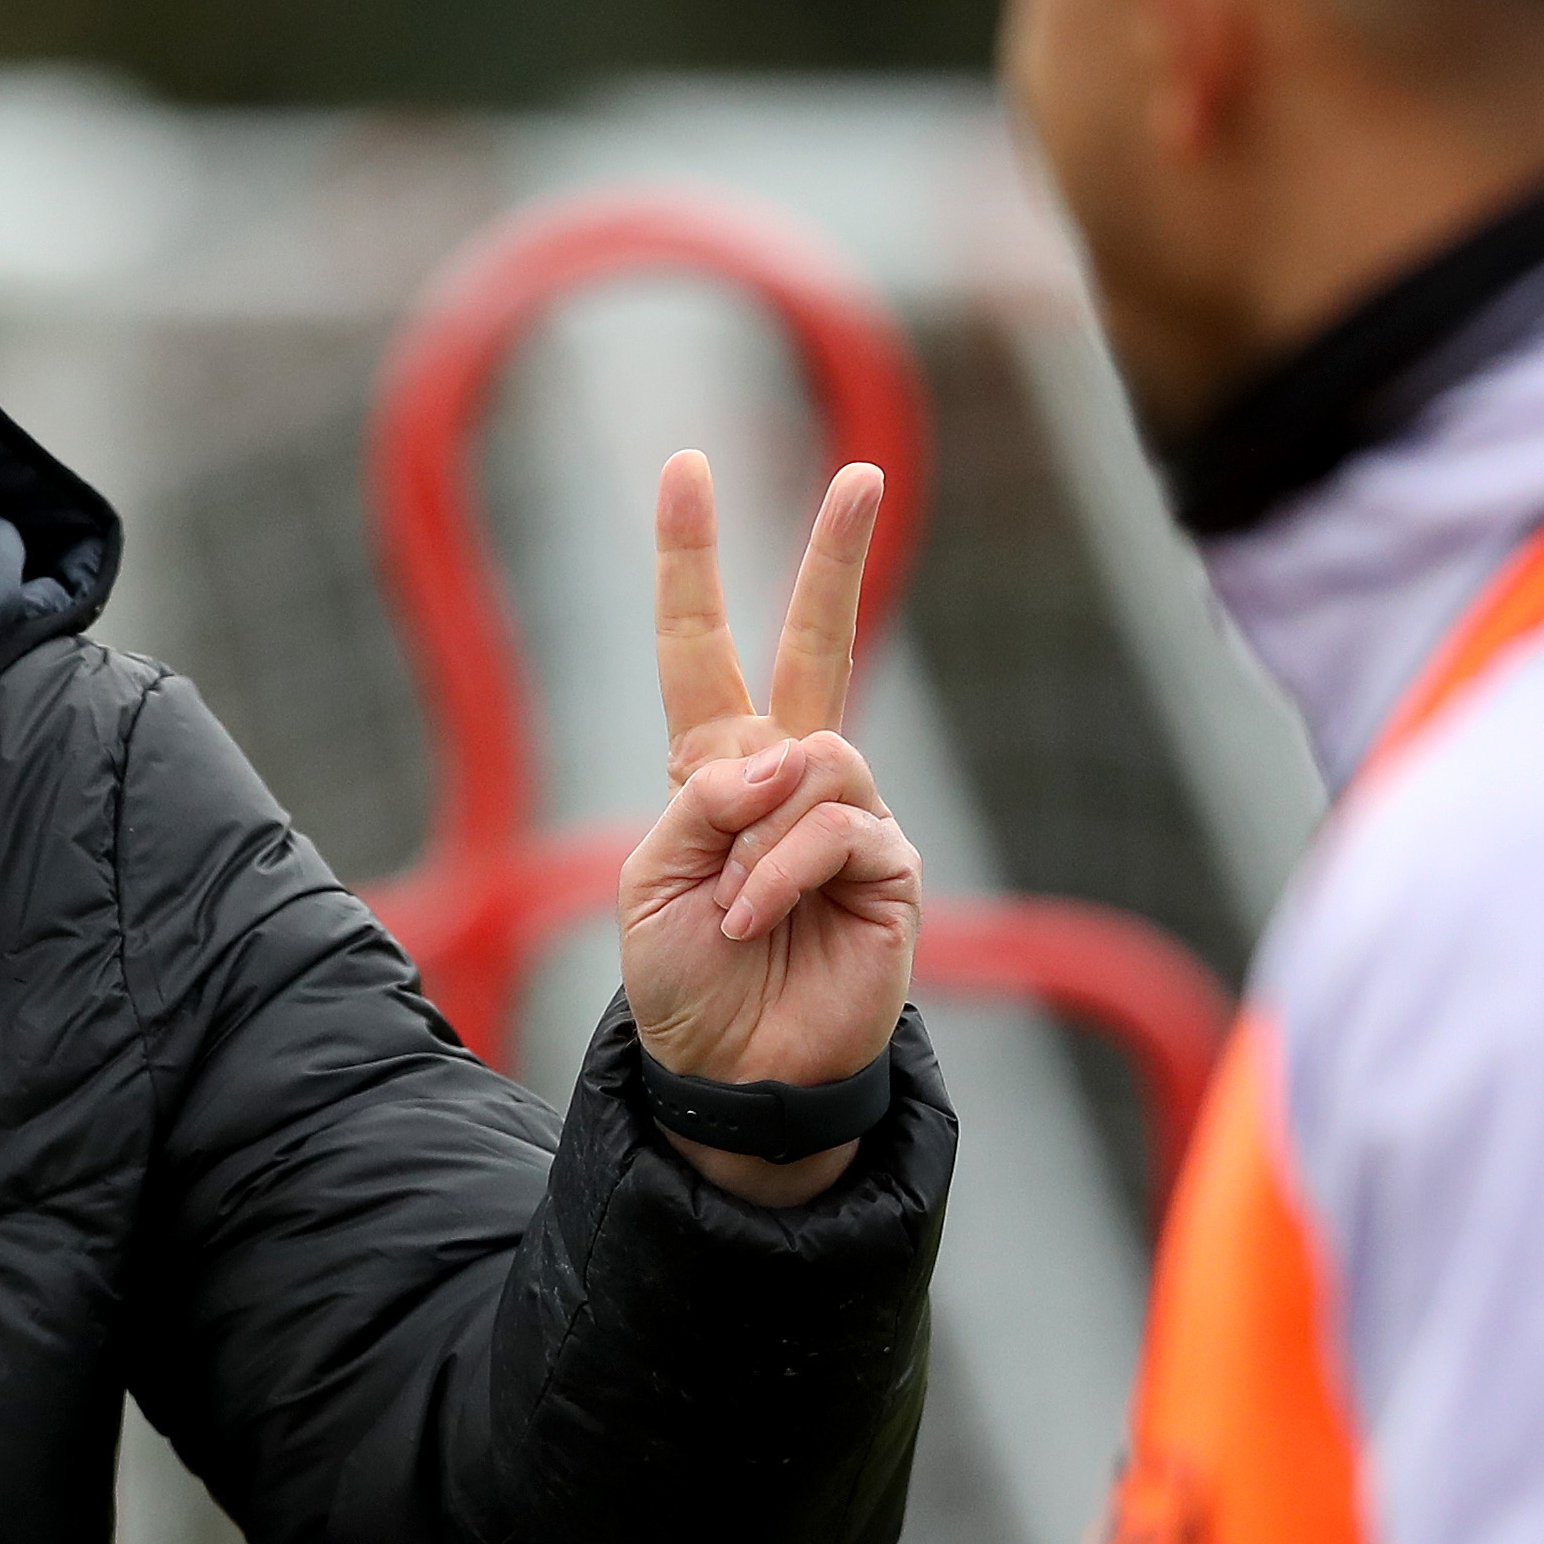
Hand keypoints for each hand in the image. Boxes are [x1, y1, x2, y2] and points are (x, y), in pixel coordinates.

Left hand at [619, 452, 923, 1202]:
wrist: (733, 1074)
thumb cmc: (685, 981)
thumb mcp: (653, 876)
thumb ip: (704, 797)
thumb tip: (789, 756)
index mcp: (716, 771)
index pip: (703, 651)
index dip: (692, 564)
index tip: (687, 469)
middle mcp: (791, 778)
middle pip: (819, 644)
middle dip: (839, 557)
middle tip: (859, 474)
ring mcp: (849, 816)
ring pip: (818, 760)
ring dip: (761, 836)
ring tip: (742, 906)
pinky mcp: (890, 866)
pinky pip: (840, 826)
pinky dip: (786, 873)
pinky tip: (766, 921)